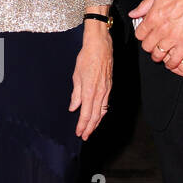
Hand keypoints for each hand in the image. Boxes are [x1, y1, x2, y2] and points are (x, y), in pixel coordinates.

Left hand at [69, 25, 113, 139]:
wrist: (100, 46)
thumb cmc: (86, 58)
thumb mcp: (76, 76)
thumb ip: (76, 94)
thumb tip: (73, 107)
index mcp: (90, 91)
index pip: (86, 114)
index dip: (82, 125)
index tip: (79, 132)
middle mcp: (100, 93)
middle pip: (95, 116)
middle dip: (89, 128)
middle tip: (84, 136)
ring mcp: (106, 90)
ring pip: (102, 111)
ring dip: (96, 122)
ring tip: (91, 130)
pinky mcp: (109, 86)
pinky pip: (106, 103)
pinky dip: (102, 113)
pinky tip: (99, 116)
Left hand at [130, 0, 182, 82]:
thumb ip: (144, 5)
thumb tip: (133, 13)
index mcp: (152, 17)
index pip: (139, 34)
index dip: (143, 35)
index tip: (147, 35)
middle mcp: (160, 29)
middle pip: (147, 46)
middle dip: (149, 46)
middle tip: (154, 45)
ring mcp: (173, 38)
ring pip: (158, 55)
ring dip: (159, 56)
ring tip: (162, 54)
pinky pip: (175, 60)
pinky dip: (172, 63)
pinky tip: (172, 62)